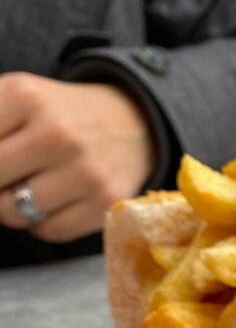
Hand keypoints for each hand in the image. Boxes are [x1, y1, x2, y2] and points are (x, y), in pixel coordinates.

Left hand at [0, 73, 154, 242]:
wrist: (131, 124)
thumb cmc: (59, 116)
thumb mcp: (15, 99)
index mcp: (25, 96)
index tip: (2, 163)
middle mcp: (58, 134)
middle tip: (6, 178)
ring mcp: (86, 172)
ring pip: (14, 212)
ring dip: (11, 208)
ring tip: (25, 190)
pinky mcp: (106, 202)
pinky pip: (49, 231)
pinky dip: (41, 224)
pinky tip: (53, 204)